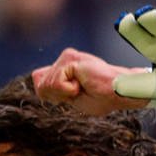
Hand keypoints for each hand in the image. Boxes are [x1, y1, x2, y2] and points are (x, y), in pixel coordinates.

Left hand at [31, 48, 145, 115]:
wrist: (119, 93)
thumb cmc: (102, 97)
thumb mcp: (71, 98)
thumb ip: (52, 89)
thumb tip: (35, 77)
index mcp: (64, 67)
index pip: (40, 82)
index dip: (52, 95)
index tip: (75, 95)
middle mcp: (64, 58)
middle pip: (41, 86)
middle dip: (58, 96)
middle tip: (81, 91)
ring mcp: (66, 57)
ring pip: (48, 85)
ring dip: (66, 94)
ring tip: (84, 87)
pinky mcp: (70, 59)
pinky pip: (57, 84)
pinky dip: (69, 91)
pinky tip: (84, 84)